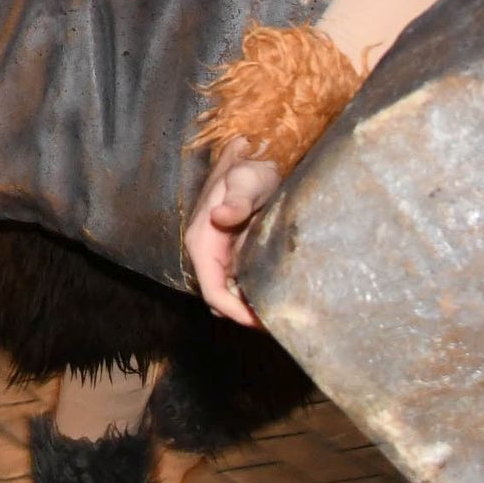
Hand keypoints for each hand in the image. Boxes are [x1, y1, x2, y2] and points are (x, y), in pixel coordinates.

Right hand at [183, 138, 282, 326]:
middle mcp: (208, 254)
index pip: (212, 290)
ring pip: (231, 295)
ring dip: (250, 307)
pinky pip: (241, 284)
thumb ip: (237, 199)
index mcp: (202, 241)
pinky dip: (255, 295)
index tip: (259, 322)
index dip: (233, 311)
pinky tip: (278, 297)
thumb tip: (222, 216)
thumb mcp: (245, 178)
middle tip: (279, 323)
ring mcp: (221, 256)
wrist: (255, 158)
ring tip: (281, 316)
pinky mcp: (235, 255)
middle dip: (244, 315)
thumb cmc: (249, 167)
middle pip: (220, 299)